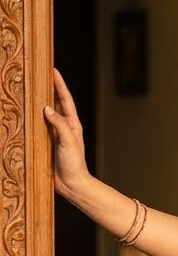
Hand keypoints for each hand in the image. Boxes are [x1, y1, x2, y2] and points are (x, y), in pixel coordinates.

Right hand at [43, 68, 90, 198]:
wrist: (72, 185)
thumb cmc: (74, 164)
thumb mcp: (68, 142)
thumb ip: (59, 124)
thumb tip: (47, 108)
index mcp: (72, 124)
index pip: (65, 99)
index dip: (59, 84)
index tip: (53, 70)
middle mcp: (63, 127)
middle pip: (55, 103)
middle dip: (48, 89)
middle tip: (39, 76)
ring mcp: (55, 135)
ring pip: (45, 114)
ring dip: (39, 102)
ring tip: (30, 90)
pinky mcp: (46, 144)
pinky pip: (38, 127)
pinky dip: (32, 119)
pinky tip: (25, 114)